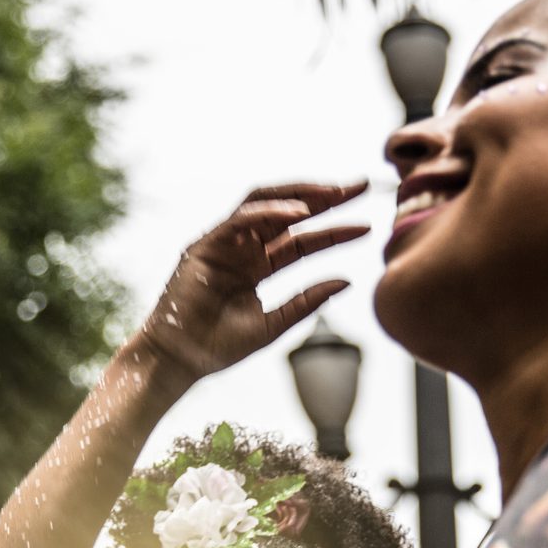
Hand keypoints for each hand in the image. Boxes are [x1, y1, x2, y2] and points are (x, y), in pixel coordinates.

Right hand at [135, 182, 369, 381]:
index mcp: (257, 267)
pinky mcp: (205, 244)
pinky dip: (269, 212)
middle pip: (288, 214)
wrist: (180, 361)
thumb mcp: (275, 324)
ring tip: (335, 192)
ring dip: (300, 194)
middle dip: (324, 198)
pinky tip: (299, 213)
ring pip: (265, 204)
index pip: (302, 241)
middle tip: (361, 186)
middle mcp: (242, 250)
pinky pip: (240, 218)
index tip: (367, 226)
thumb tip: (347, 281)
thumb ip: (308, 301)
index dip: (335, 232)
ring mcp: (224, 244)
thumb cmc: (220, 347)